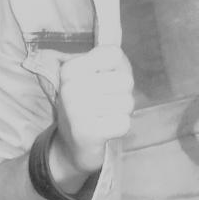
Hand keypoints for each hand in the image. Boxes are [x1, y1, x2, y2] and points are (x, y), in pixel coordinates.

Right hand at [49, 45, 133, 185]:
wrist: (70, 145)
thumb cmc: (89, 104)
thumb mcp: (94, 76)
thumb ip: (112, 61)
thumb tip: (119, 56)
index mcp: (71, 68)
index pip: (114, 54)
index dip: (119, 67)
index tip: (106, 78)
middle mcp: (71, 86)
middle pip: (126, 81)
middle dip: (122, 93)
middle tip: (106, 102)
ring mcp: (77, 110)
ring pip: (128, 103)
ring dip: (121, 112)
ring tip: (104, 115)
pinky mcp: (87, 132)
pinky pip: (124, 123)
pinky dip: (119, 127)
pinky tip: (104, 129)